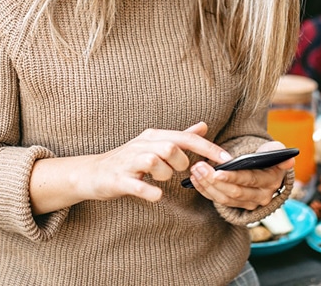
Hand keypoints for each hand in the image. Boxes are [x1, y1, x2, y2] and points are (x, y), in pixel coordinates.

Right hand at [86, 122, 230, 202]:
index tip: (227, 160)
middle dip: (181, 162)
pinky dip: (150, 191)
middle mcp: (142, 144)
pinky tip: (155, 195)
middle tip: (176, 171)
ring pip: (155, 161)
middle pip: (171, 147)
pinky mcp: (119, 179)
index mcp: (153, 136)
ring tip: (159, 179)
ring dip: (165, 174)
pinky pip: (138, 185)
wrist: (93, 173)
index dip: (208, 148)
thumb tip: (203, 126)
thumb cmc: (128, 160)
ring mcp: (129, 161)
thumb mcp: (154, 144)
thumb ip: (180, 136)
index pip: (186, 138)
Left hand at [186, 141, 292, 209]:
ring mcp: (250, 203)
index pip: (250, 180)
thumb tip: (289, 160)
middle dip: (215, 180)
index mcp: (271, 180)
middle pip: (235, 192)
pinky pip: (220, 201)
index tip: (217, 172)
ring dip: (208, 185)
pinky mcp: (238, 206)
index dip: (233, 177)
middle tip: (199, 167)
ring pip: (225, 198)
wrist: (264, 167)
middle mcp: (262, 196)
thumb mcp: (274, 149)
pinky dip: (206, 191)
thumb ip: (278, 151)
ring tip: (195, 170)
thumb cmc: (267, 154)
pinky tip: (195, 180)